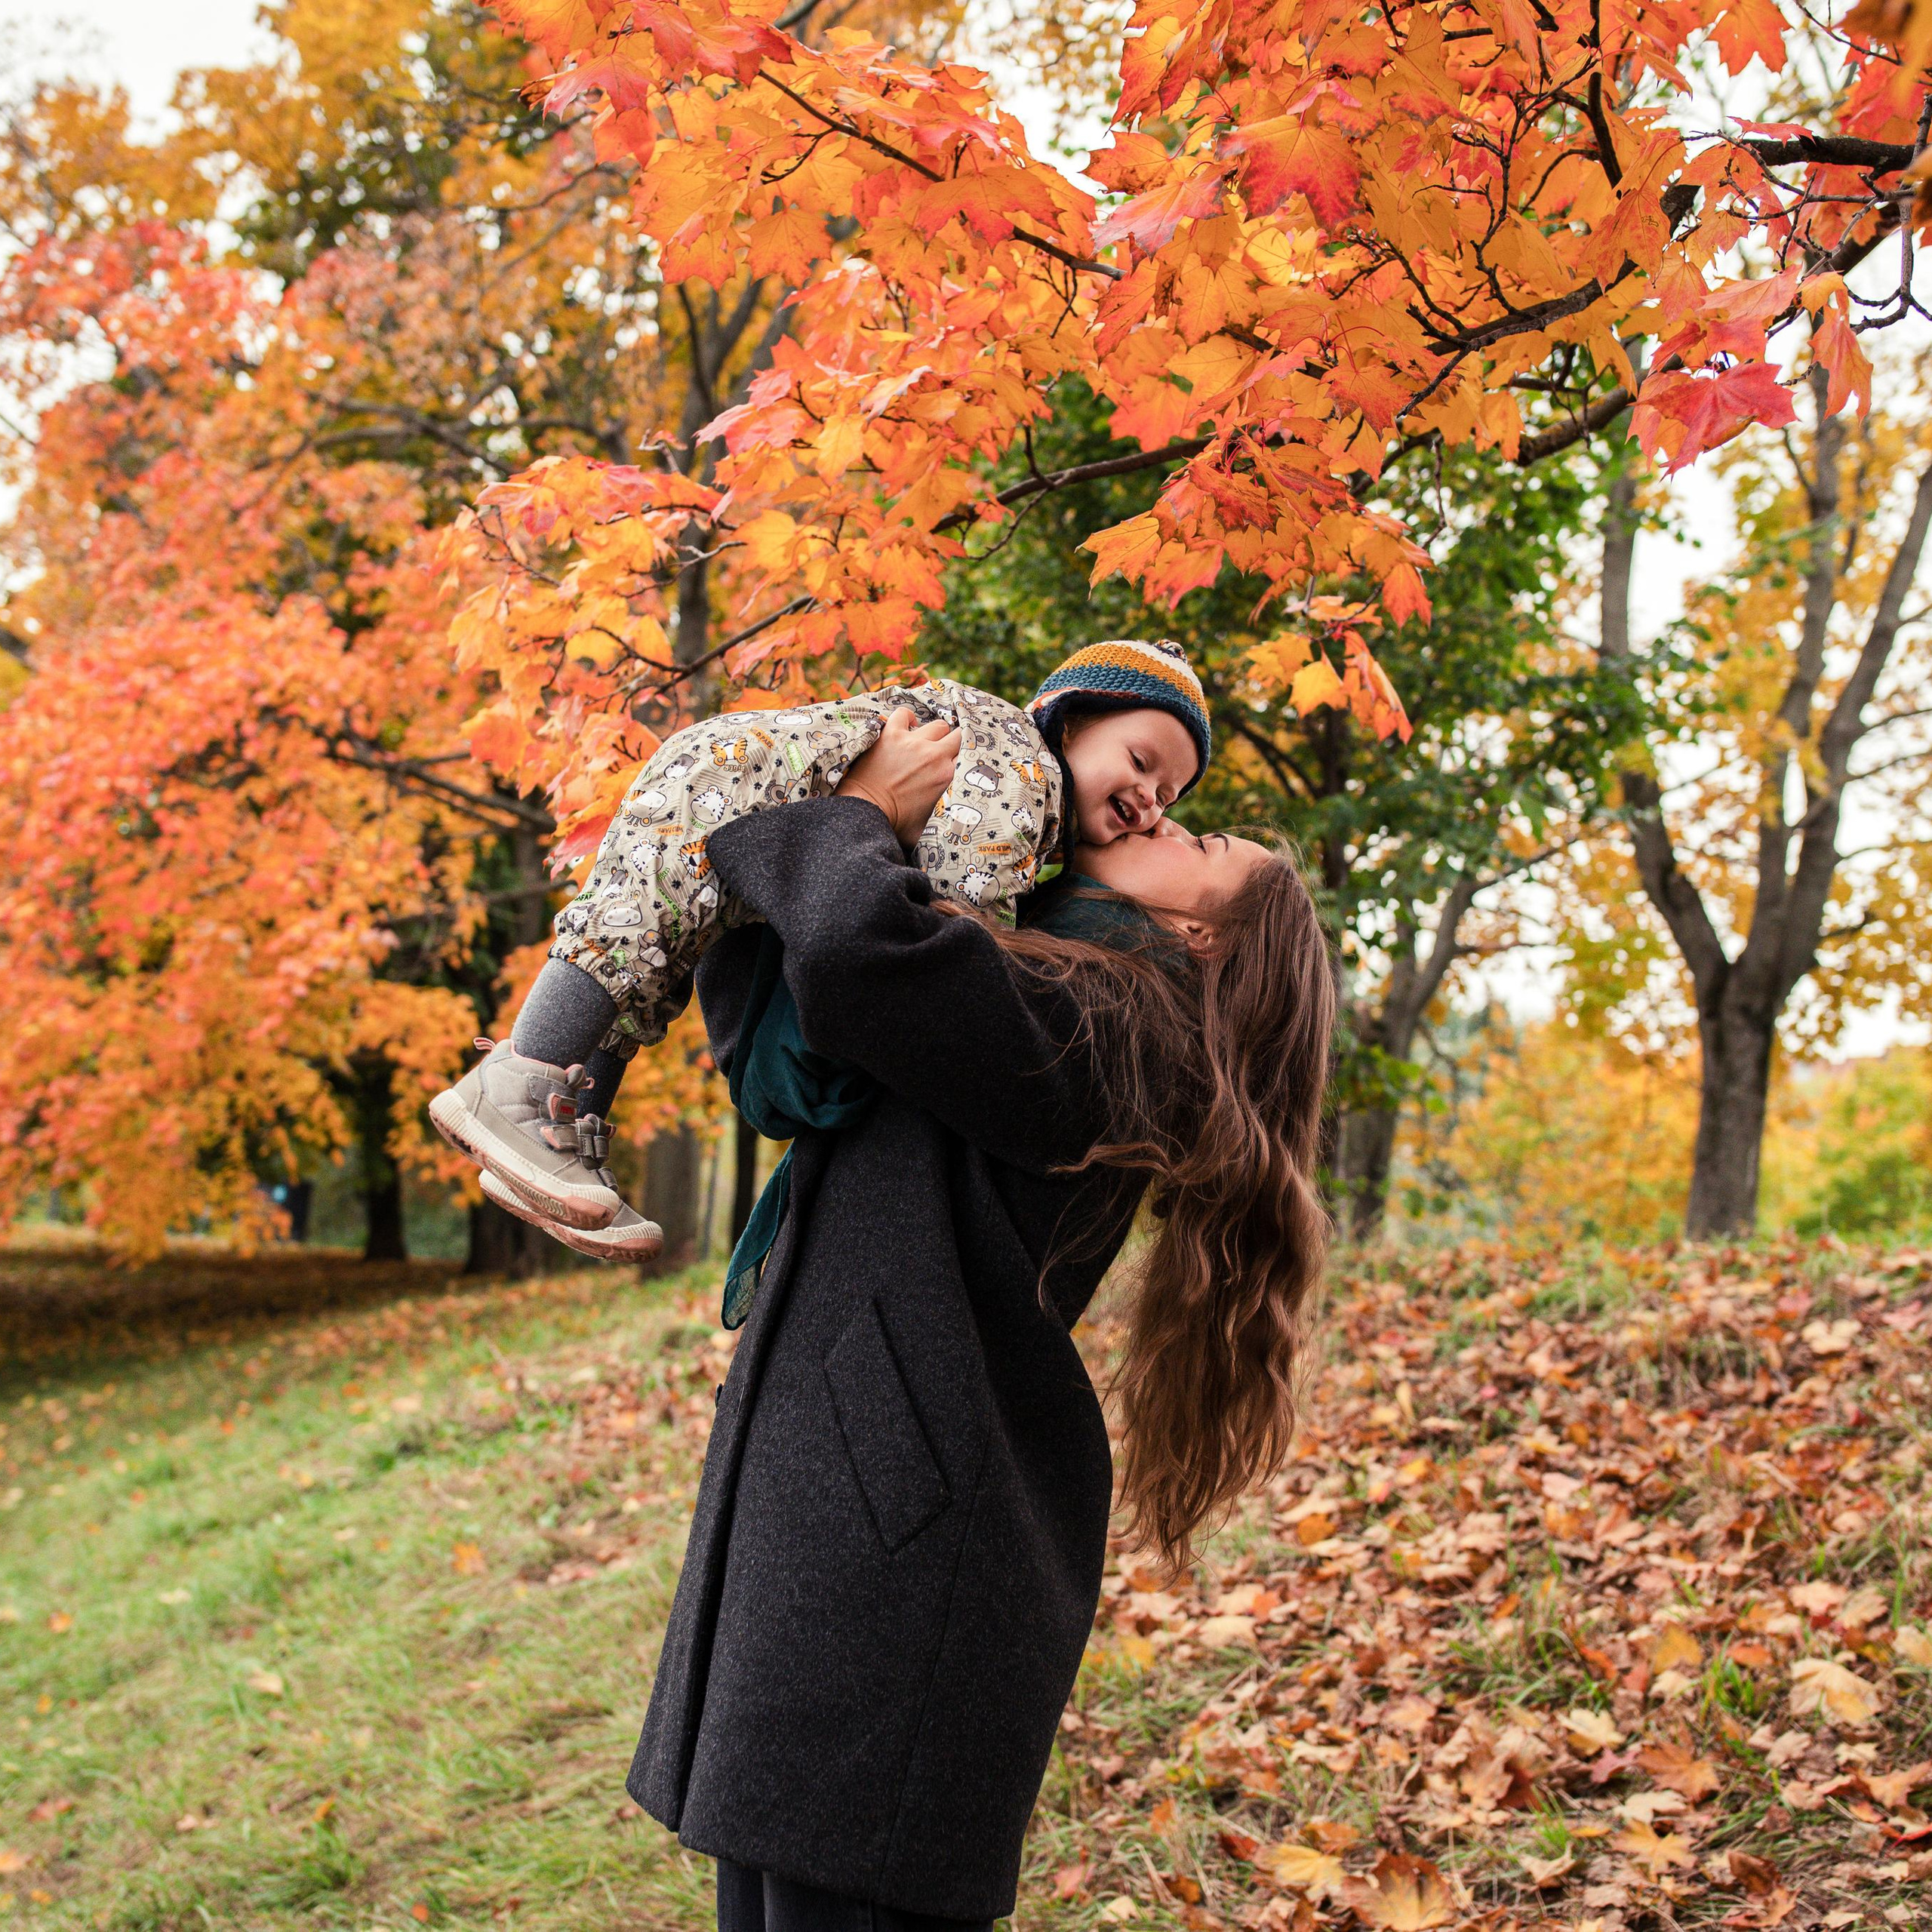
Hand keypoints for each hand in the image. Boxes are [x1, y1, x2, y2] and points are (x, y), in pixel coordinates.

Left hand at [836, 707, 960, 846]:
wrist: (864, 811)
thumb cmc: (895, 823)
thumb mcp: (929, 825)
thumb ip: (944, 817)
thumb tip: (952, 824)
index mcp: (946, 776)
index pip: (968, 757)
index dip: (965, 759)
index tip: (961, 761)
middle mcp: (933, 755)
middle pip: (959, 736)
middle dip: (955, 743)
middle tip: (946, 751)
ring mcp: (912, 741)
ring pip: (937, 725)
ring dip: (933, 734)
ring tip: (925, 743)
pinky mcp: (891, 734)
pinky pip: (905, 714)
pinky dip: (907, 718)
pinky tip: (906, 727)